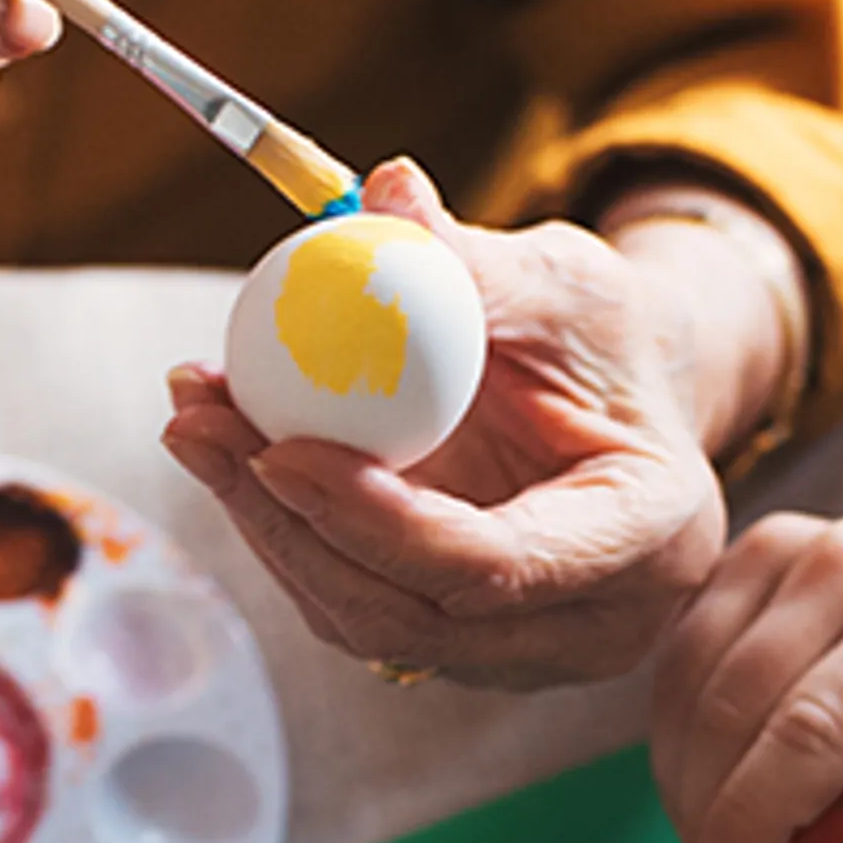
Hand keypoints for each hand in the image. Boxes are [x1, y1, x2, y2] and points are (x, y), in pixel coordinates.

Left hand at [161, 161, 748, 686]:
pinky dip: (286, 531)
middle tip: (198, 424)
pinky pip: (353, 603)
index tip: (280, 449)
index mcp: (646, 539)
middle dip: (286, 524)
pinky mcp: (460, 646)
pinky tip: (235, 448)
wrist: (628, 405)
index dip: (376, 521)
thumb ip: (478, 260)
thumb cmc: (610, 339)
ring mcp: (524, 652)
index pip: (493, 565)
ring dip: (266, 525)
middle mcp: (592, 624)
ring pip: (367, 621)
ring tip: (197, 418)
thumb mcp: (564, 281)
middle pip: (409, 613)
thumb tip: (388, 191)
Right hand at [648, 513, 842, 842]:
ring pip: (692, 685)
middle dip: (710, 813)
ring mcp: (788, 546)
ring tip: (721, 833)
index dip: (755, 820)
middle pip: (737, 707)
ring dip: (686, 782)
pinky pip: (676, 662)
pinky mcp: (738, 551)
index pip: (814, 729)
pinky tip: (715, 774)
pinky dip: (678, 738)